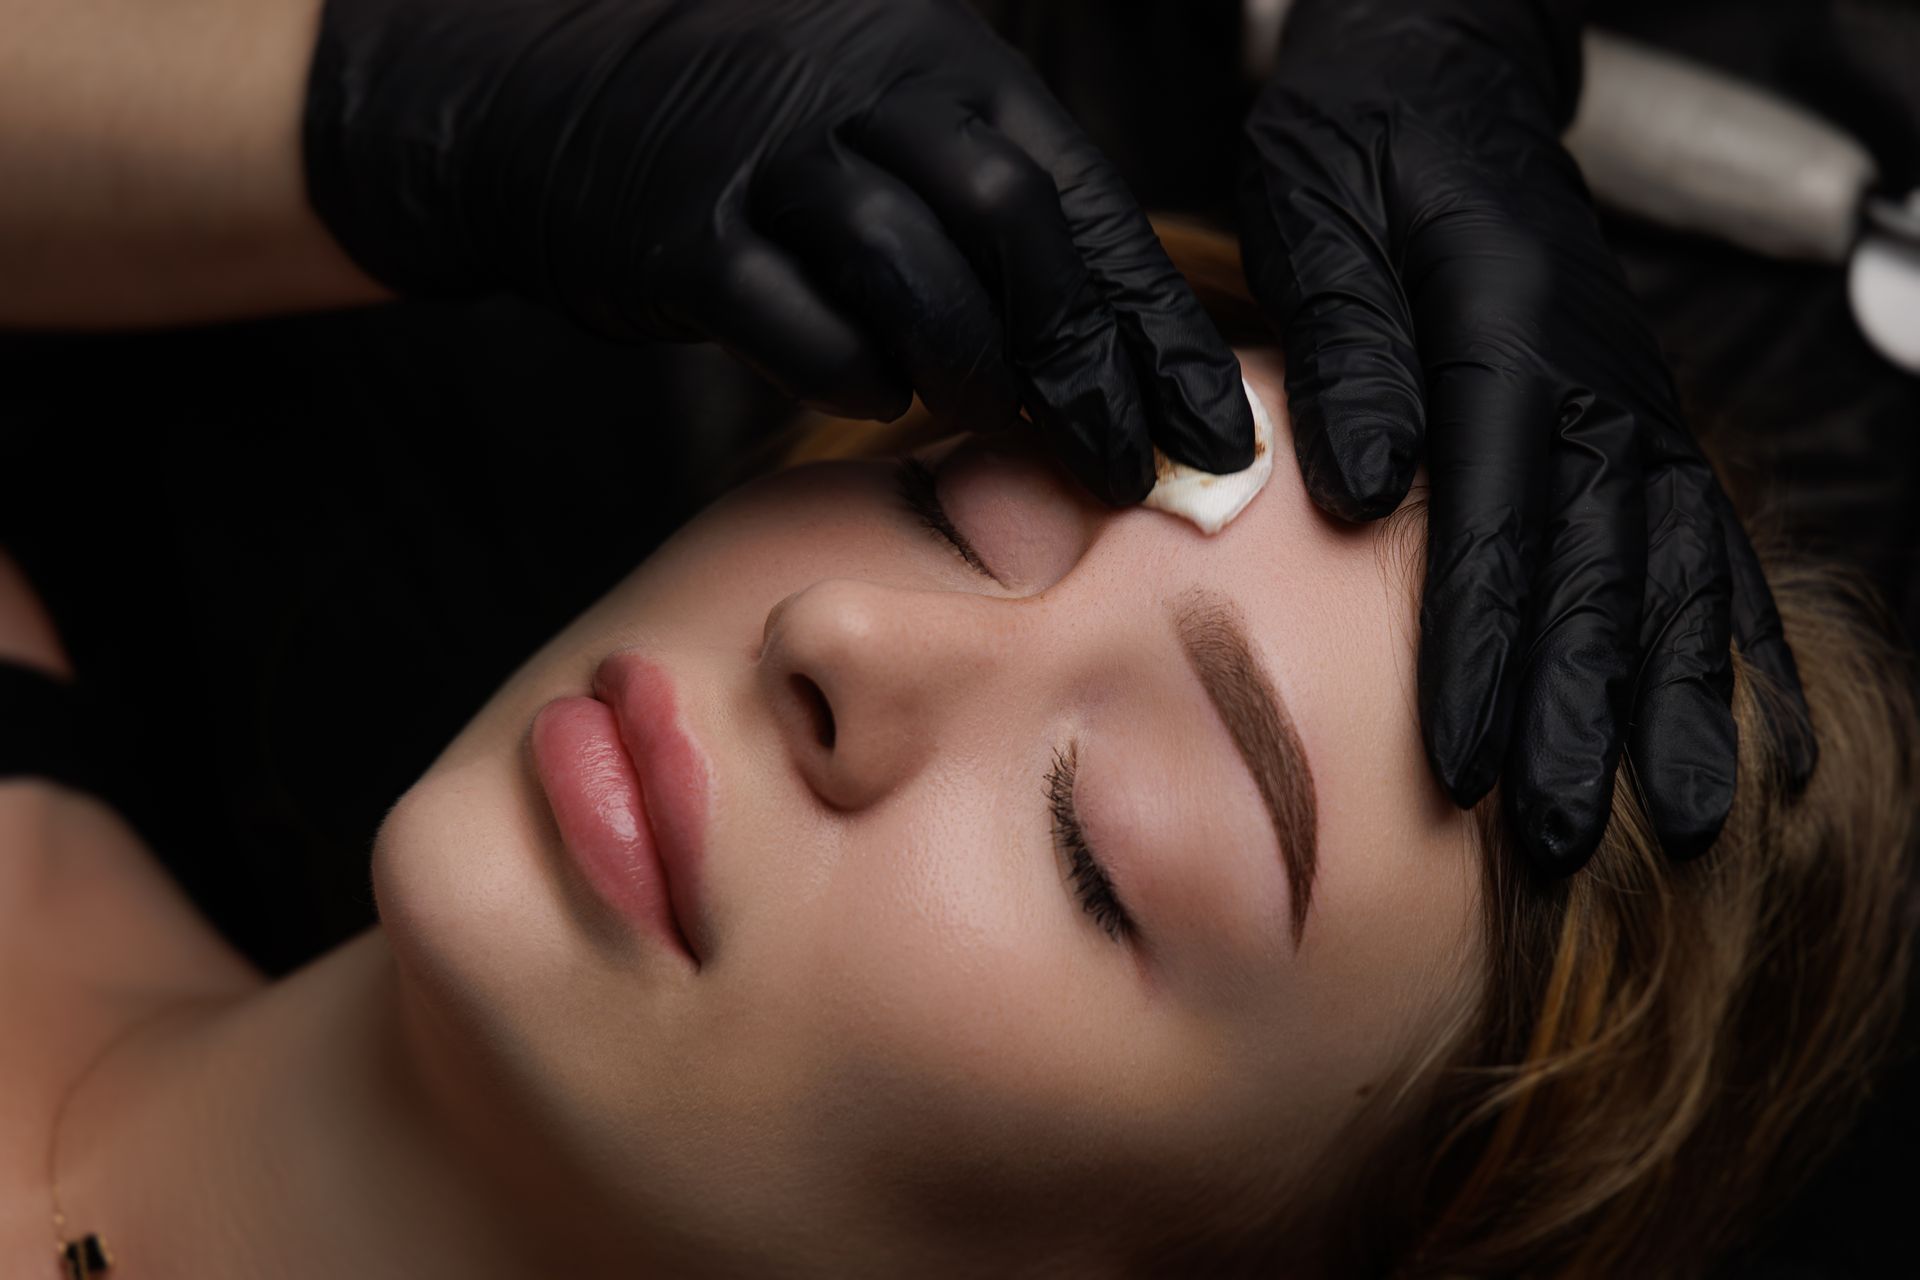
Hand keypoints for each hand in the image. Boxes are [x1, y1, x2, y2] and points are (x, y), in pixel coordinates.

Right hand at [303, 0, 1252, 504]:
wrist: (554, 103)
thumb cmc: (758, 150)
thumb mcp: (886, 138)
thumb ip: (988, 223)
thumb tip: (1116, 359)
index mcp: (942, 65)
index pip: (1083, 201)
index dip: (1156, 324)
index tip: (1213, 429)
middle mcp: (865, 89)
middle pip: (1012, 222)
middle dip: (1084, 359)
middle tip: (1124, 461)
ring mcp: (772, 155)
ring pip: (912, 266)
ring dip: (975, 371)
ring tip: (1006, 434)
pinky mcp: (690, 231)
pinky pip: (801, 323)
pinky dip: (856, 378)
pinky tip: (876, 393)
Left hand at [1240, 0, 1815, 872]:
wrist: (1439, 77)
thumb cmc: (1359, 149)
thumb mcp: (1323, 216)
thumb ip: (1348, 349)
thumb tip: (1364, 488)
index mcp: (1505, 331)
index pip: (1495, 519)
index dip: (1484, 652)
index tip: (1462, 767)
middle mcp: (1592, 380)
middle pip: (1598, 569)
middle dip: (1584, 712)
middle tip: (1566, 841)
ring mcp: (1634, 404)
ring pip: (1672, 571)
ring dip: (1678, 701)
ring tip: (1692, 823)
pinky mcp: (1643, 421)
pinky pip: (1709, 542)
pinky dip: (1742, 642)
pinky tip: (1770, 737)